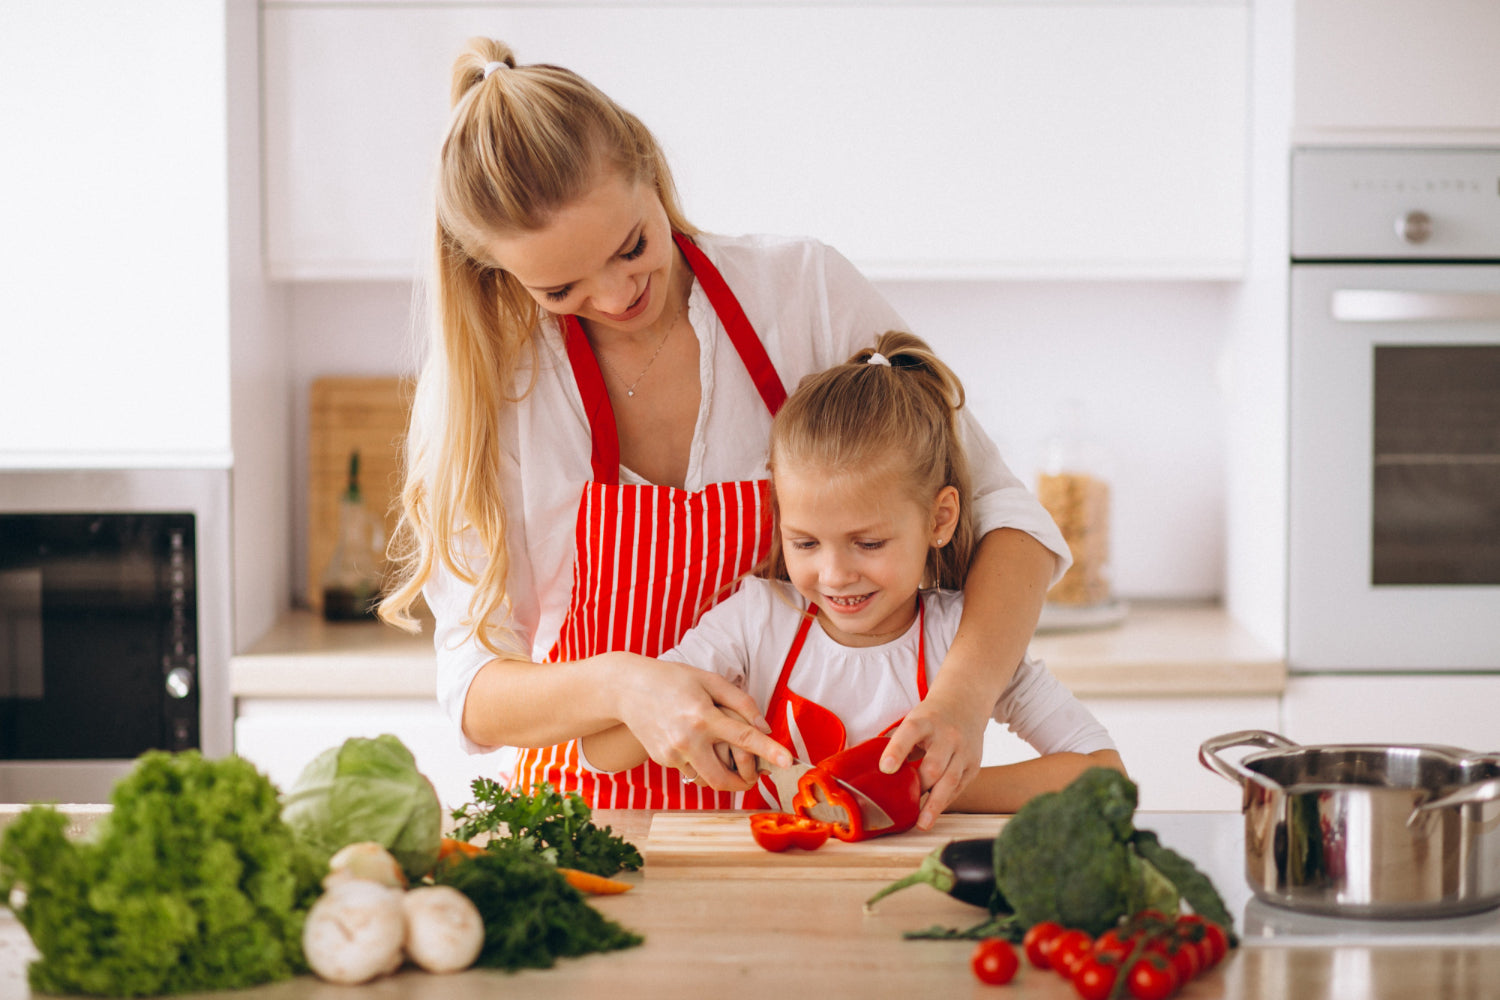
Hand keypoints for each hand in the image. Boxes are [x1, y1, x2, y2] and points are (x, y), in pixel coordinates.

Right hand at [615, 657, 790, 790]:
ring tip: (723, 753)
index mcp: (703, 716)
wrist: (628, 688)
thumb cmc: (674, 679)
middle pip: (724, 779)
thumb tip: (764, 728)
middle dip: (743, 783)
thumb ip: (741, 703)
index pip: (744, 738)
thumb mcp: (709, 680)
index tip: (788, 761)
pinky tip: (695, 743)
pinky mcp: (663, 760)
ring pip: (707, 779)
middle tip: (754, 776)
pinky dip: (701, 763)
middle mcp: (688, 739)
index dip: (769, 751)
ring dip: (722, 774)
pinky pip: (691, 770)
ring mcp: (673, 753)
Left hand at [880, 691, 987, 829]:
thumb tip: (868, 770)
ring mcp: (963, 750)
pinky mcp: (973, 764)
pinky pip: (959, 787)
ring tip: (922, 823)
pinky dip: (945, 801)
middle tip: (904, 806)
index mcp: (925, 721)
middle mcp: (947, 735)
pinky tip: (933, 811)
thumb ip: (896, 743)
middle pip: (934, 765)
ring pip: (950, 780)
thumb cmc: (930, 719)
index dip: (897, 751)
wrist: (965, 704)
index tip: (885, 768)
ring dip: (934, 804)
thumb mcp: (912, 720)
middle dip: (919, 787)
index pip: (910, 733)